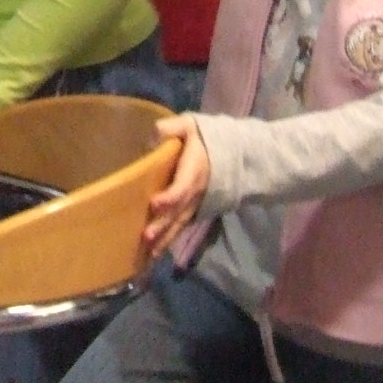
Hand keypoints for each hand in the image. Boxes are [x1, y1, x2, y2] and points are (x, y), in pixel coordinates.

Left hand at [141, 112, 210, 253]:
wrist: (235, 156)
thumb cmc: (205, 139)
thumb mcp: (190, 126)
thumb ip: (172, 127)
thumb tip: (153, 133)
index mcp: (194, 171)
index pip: (182, 187)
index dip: (170, 196)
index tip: (155, 204)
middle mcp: (195, 192)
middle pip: (178, 212)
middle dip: (163, 225)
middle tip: (146, 238)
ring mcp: (196, 205)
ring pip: (180, 225)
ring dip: (165, 240)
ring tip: (150, 255)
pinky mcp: (194, 212)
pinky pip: (181, 228)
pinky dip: (169, 242)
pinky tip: (155, 254)